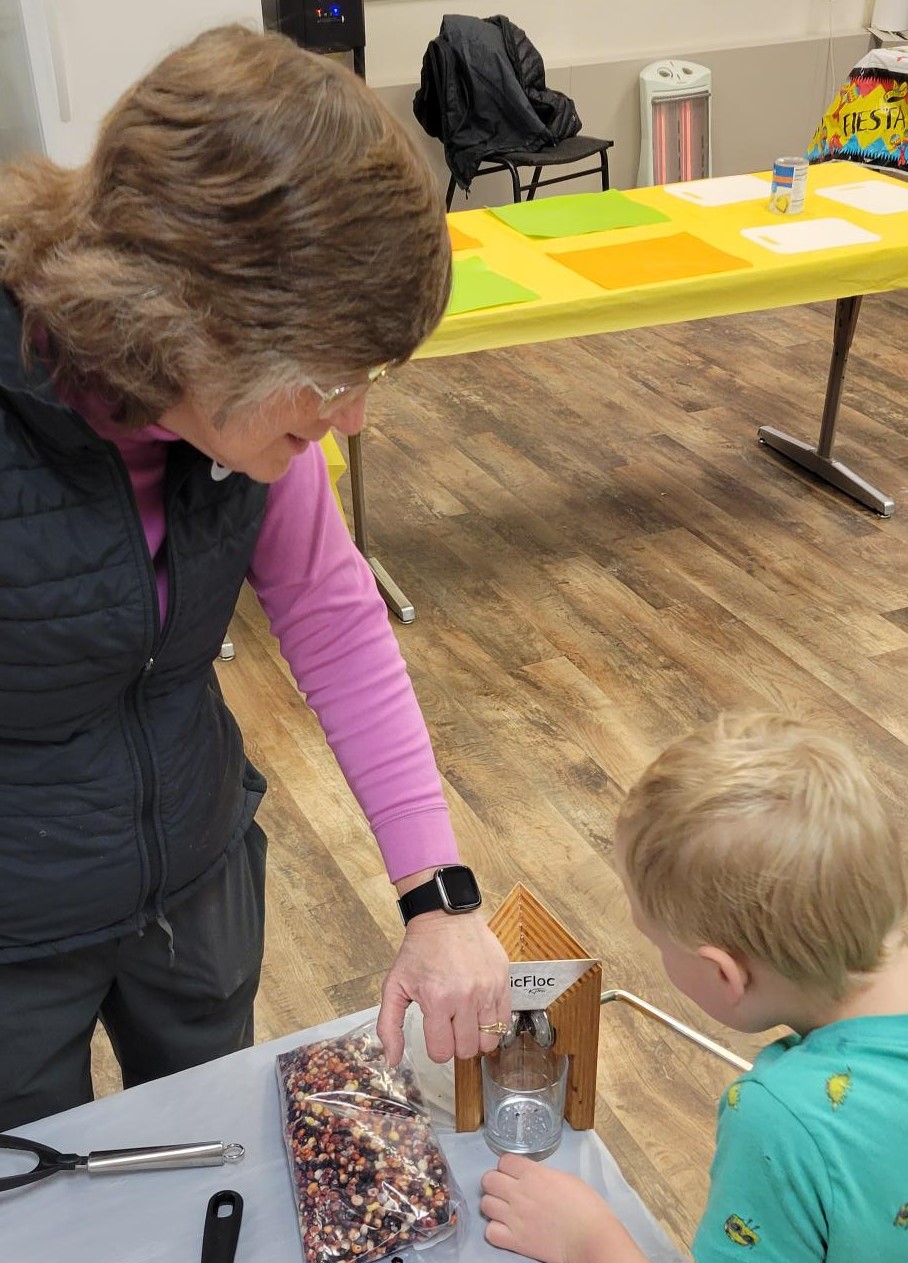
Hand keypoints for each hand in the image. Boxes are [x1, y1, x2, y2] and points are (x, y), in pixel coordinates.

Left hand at [376, 908, 509, 1064]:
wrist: (445, 916)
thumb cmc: (419, 950)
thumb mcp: (394, 986)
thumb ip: (389, 1027)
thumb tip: (391, 1061)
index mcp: (436, 1000)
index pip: (442, 1052)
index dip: (437, 1049)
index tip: (435, 1034)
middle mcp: (465, 997)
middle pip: (467, 1050)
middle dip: (456, 1045)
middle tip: (451, 1028)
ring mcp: (487, 989)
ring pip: (489, 1041)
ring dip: (476, 1037)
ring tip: (467, 1021)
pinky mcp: (503, 981)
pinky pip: (505, 1021)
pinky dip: (493, 1025)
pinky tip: (481, 1013)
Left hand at [480, 1154, 649, 1262]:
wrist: (591, 1238)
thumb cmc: (586, 1207)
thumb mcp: (565, 1178)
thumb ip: (543, 1174)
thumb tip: (533, 1177)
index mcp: (532, 1174)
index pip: (503, 1161)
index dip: (508, 1166)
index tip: (514, 1173)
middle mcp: (519, 1193)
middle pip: (488, 1180)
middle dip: (495, 1183)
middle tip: (505, 1190)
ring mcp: (515, 1217)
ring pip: (485, 1204)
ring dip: (494, 1206)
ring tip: (506, 1210)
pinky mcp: (516, 1241)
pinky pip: (490, 1232)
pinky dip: (495, 1230)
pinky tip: (507, 1229)